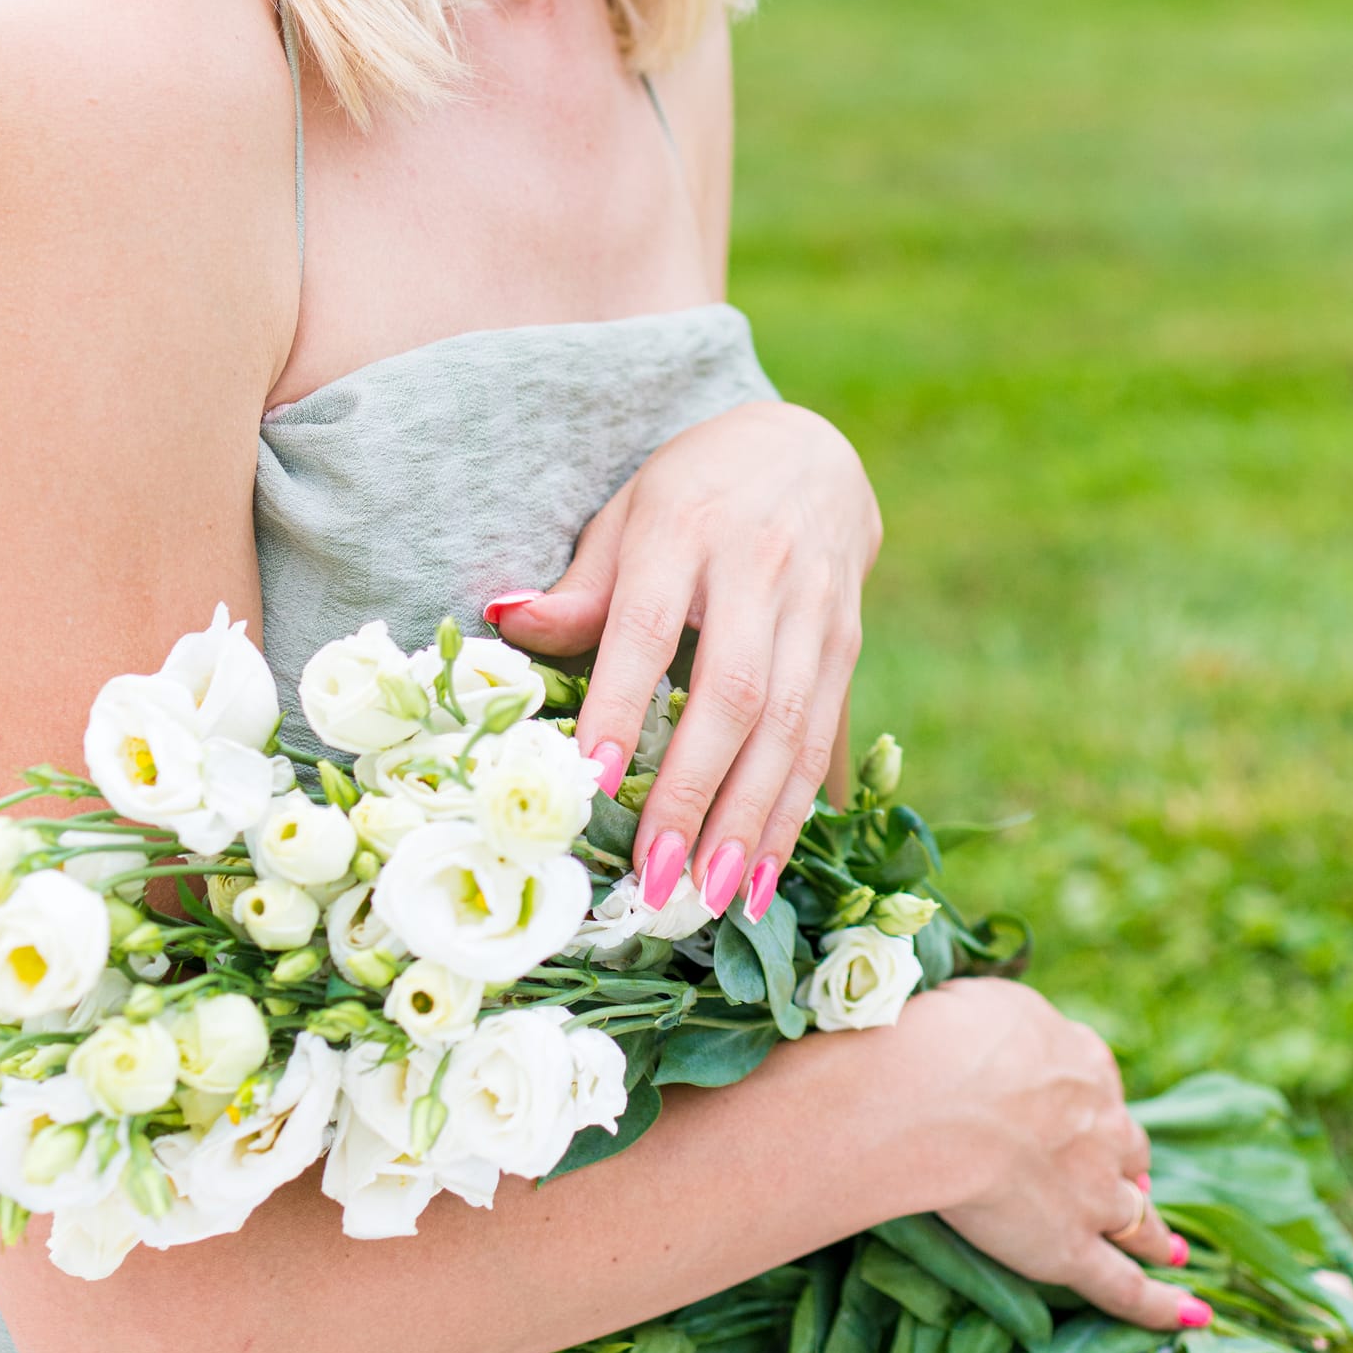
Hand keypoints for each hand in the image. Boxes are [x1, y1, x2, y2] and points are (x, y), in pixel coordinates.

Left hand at [485, 397, 879, 917]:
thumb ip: (580, 586)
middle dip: (695, 792)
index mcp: (683, 527)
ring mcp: (814, 607)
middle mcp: (758, 567)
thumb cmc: (692, 493)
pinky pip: (824, 736)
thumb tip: (504, 622)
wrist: (808, 453)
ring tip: (713, 900)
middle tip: (656, 878)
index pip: (647, 624)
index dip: (621, 702)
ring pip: (789, 726)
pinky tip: (767, 875)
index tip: (590, 780)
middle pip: (731, 691)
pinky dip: (794, 811)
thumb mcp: (627, 515)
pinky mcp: (848, 641)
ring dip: (751, 821)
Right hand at [899, 980, 1196, 1331]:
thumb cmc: (949, 1038)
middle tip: (1133, 1181)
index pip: (1100, 1082)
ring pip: (1138, 1219)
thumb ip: (1019, 1025)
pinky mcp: (1073, 1250)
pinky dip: (1161, 1306)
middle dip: (1130, 1166)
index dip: (1095, 1102)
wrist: (941, 1094)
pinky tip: (1191, 1317)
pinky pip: (1126, 1288)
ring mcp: (1095, 1192)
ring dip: (1155, 1233)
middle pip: (1129, 1148)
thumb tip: (1012, 1032)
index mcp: (1083, 1062)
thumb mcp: (994, 1003)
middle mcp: (1102, 1126)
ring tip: (1169, 1248)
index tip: (1088, 1111)